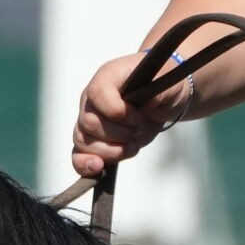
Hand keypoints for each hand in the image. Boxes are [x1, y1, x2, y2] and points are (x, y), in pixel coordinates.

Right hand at [70, 51, 176, 181]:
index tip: (138, 116)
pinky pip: (77, 155)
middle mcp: (91, 99)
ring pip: (84, 142)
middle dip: (120, 134)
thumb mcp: (167, 82)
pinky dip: (85, 164)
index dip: (117, 110)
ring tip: (133, 145)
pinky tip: (97, 167)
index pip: (97, 93)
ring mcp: (88, 120)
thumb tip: (146, 105)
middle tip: (140, 128)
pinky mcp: (91, 140)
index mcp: (107, 77)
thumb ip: (157, 92)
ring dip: (112, 151)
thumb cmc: (161, 85)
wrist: (161, 99)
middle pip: (90, 123)